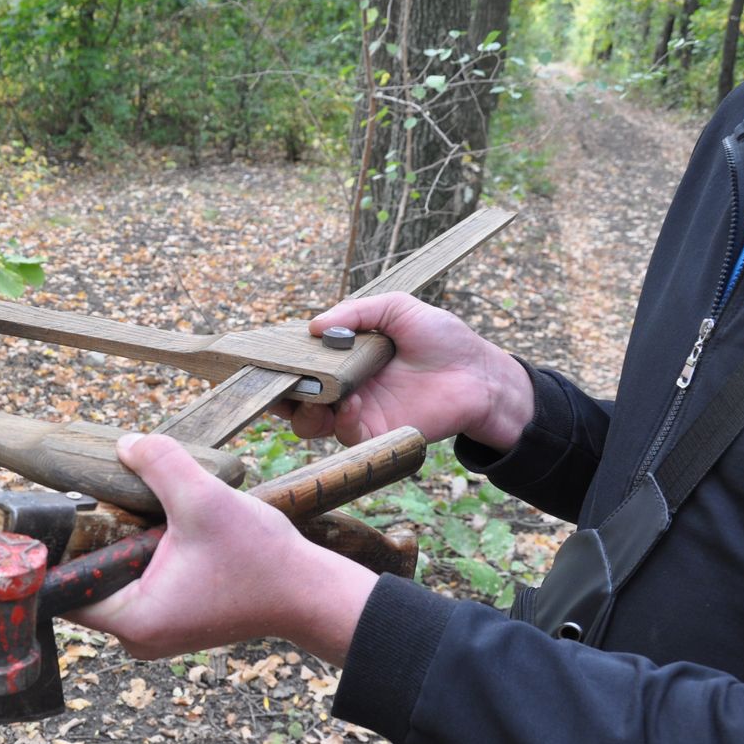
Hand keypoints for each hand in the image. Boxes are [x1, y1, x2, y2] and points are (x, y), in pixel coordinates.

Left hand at [67, 434, 376, 663]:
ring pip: (112, 580)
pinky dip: (141, 555)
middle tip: (112, 501)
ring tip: (144, 514)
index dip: (59, 547)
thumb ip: (160, 464)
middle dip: (97, 538)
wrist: (309, 592)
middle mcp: (136, 636)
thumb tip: (125, 444)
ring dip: (121, 544)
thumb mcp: (206, 500)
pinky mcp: (171, 620)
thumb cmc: (262, 558)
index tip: (64, 510)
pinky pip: (135, 584)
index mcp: (133, 620)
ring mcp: (154, 631)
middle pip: (86, 581)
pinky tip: (162, 529)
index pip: (63, 588)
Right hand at [271, 291, 533, 450]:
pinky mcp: (375, 435)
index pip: (300, 366)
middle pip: (294, 400)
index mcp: (343, 359)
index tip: (265, 359)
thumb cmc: (442, 338)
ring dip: (306, 410)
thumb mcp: (397, 308)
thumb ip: (356, 311)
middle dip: (280, 394)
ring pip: (310, 424)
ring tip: (317, 394)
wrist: (479, 374)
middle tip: (279, 382)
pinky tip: (352, 402)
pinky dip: (341, 419)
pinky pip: (344, 435)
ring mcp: (357, 414)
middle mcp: (343, 389)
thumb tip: (313, 326)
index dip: (279, 366)